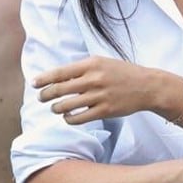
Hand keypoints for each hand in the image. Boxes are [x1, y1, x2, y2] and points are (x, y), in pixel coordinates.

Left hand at [35, 56, 173, 122]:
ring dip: (56, 108)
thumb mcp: (102, 63)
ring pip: (65, 106)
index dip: (43, 79)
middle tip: (42, 98)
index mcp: (92, 64)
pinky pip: (78, 118)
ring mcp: (99, 96)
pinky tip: (69, 117)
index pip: (59, 73)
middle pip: (58, 90)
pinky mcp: (105, 111)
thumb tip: (55, 78)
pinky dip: (69, 119)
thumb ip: (81, 69)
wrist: (148, 86)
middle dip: (45, 96)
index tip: (35, 84)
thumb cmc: (123, 73)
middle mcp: (94, 79)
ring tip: (56, 108)